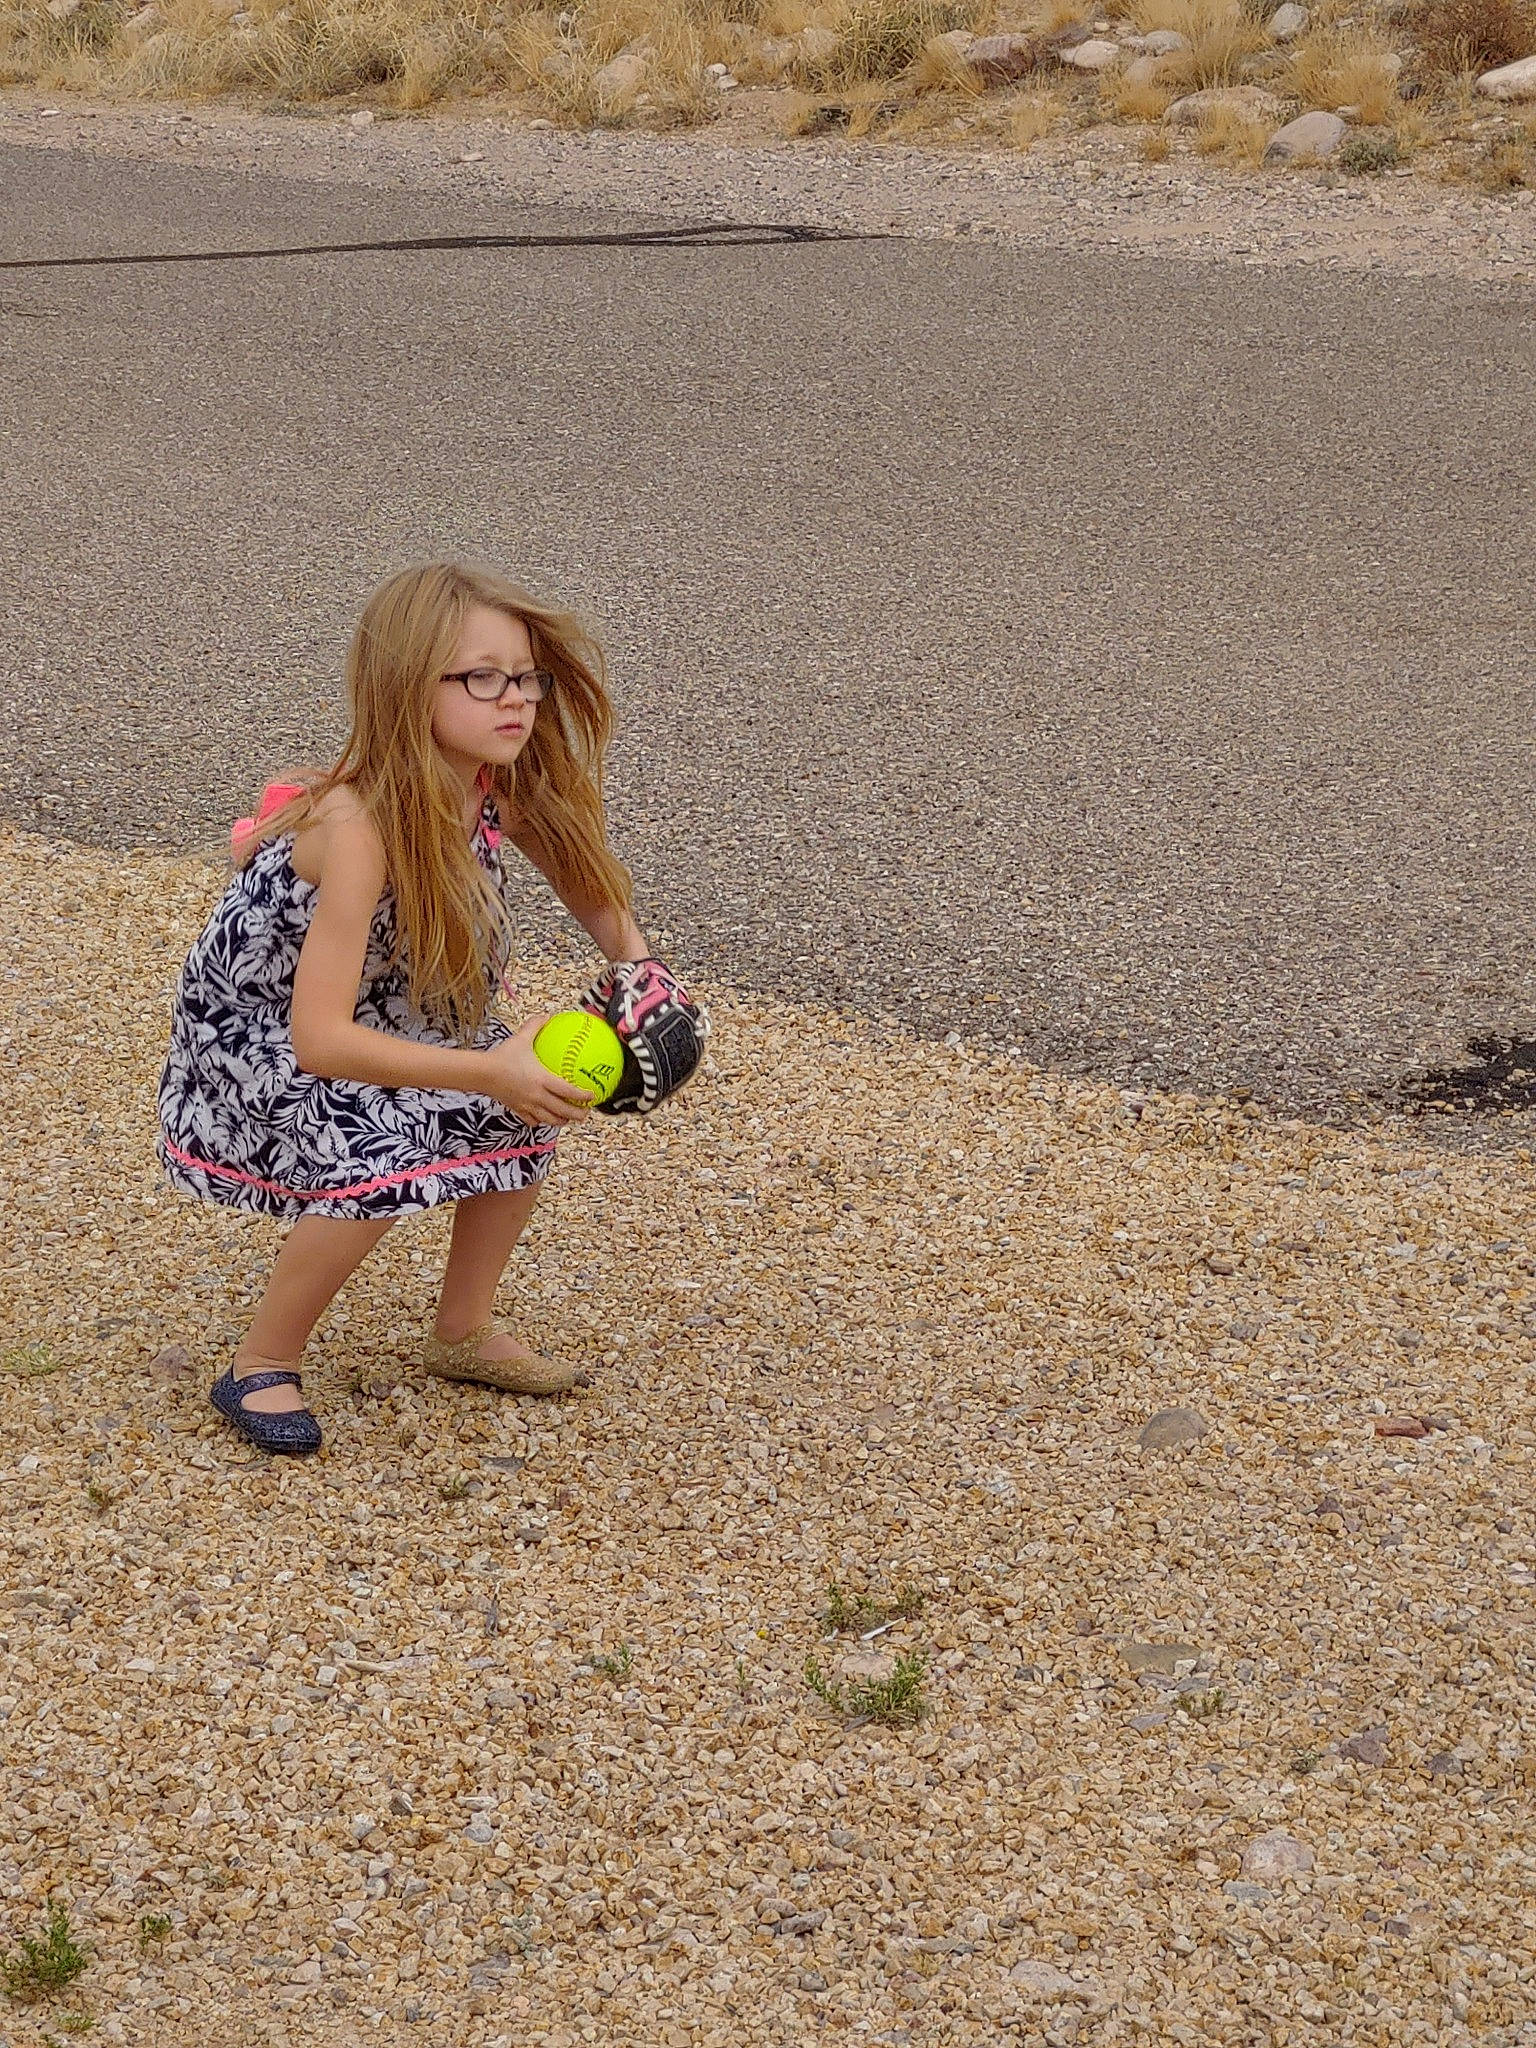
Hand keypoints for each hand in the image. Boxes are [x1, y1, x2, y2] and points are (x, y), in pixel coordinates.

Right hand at [477, 1015, 594, 1126]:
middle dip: (577, 1114)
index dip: (583, 1096)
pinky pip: (531, 1120)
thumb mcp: (521, 1038)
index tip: (592, 1096)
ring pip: (548, 1119)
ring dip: (561, 1121)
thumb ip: (535, 1026)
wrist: (482, 1073)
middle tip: (585, 1113)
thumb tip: (547, 1016)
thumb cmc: (502, 1056)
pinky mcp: (516, 1109)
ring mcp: (527, 1105)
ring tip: (568, 1119)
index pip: (568, 1091)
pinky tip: (543, 1118)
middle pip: (562, 1111)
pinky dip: (540, 1121)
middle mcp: (537, 1095)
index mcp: (542, 1080)